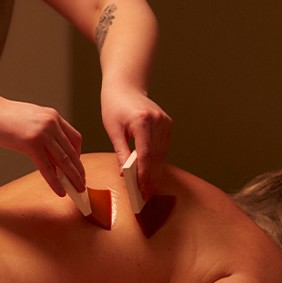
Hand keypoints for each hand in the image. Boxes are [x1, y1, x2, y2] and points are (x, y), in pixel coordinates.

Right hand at [0, 95, 84, 195]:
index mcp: (52, 116)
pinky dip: (55, 182)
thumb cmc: (2, 117)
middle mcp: (51, 122)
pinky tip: (59, 191)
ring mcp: (42, 132)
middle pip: (72, 151)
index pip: (75, 138)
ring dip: (72, 178)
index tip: (78, 168)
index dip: (79, 155)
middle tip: (82, 184)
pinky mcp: (30, 143)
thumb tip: (50, 153)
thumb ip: (43, 133)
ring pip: (63, 160)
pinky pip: (47, 167)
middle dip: (79, 171)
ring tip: (77, 191)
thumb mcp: (29, 120)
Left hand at [102, 85, 170, 200]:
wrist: (126, 86)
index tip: (141, 190)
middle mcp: (158, 121)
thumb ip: (121, 152)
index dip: (144, 175)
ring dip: (156, 171)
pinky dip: (158, 160)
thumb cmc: (114, 106)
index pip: (146, 154)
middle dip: (151, 177)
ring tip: (148, 188)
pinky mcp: (168, 124)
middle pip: (157, 156)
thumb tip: (125, 174)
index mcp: (143, 121)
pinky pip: (164, 147)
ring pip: (162, 154)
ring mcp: (165, 122)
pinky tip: (153, 173)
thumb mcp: (113, 130)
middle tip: (145, 195)